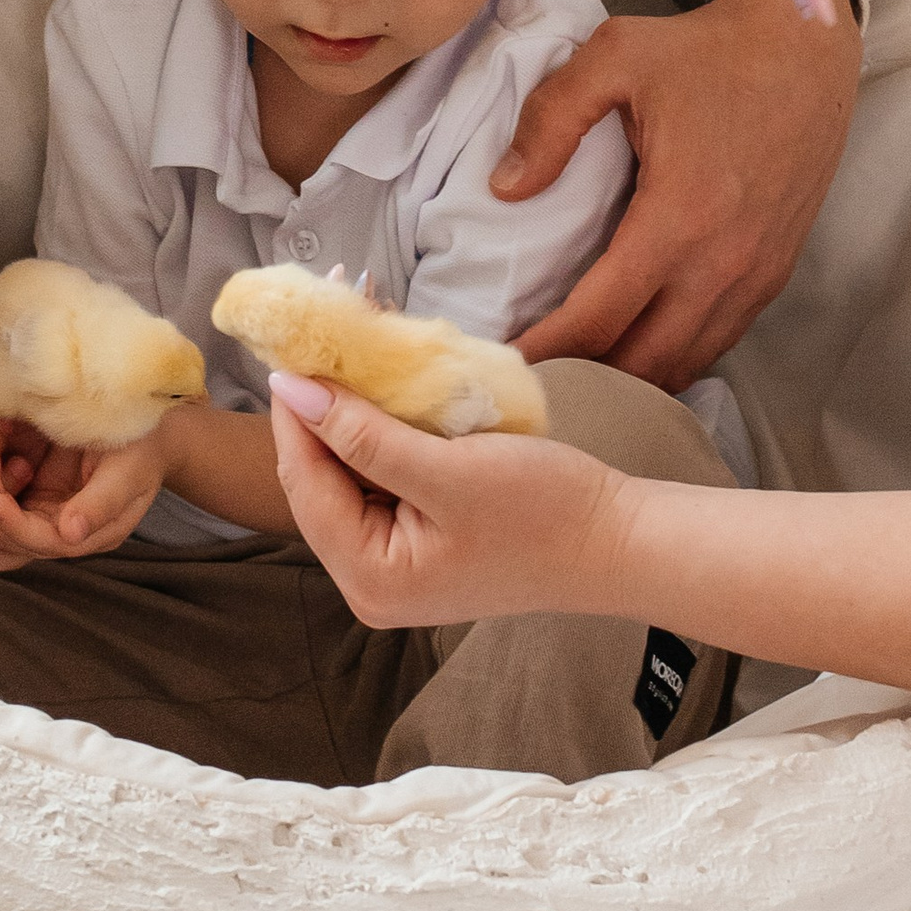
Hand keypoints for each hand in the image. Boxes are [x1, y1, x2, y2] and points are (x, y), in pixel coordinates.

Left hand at [0, 421, 167, 575]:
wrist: (141, 423)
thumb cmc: (142, 448)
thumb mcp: (129, 473)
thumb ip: (102, 504)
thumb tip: (70, 535)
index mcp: (89, 535)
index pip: (43, 543)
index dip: (13, 527)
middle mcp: (60, 531)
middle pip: (11, 542)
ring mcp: (41, 510)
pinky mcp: (28, 487)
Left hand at [267, 370, 626, 630]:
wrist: (619, 541)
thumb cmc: (545, 512)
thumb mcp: (450, 470)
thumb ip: (363, 434)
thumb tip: (291, 388)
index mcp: (369, 577)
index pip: (304, 480)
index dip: (295, 408)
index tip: (292, 342)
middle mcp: (369, 579)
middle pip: (319, 478)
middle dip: (323, 403)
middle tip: (326, 331)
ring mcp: (395, 562)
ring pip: (349, 472)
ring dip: (351, 410)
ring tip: (354, 343)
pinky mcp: (420, 540)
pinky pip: (382, 477)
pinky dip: (381, 429)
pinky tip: (386, 385)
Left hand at [497, 0, 858, 383]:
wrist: (804, 46)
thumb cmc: (706, 51)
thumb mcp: (614, 56)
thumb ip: (552, 118)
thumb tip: (506, 187)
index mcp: (679, 216)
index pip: (600, 317)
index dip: (547, 348)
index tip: (505, 362)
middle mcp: (723, 261)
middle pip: (642, 359)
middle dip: (583, 377)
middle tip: (531, 377)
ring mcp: (756, 273)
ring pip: (684, 361)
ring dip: (629, 378)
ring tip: (575, 375)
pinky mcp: (775, 272)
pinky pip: (718, 340)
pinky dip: (673, 359)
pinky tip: (636, 355)